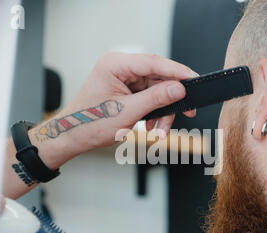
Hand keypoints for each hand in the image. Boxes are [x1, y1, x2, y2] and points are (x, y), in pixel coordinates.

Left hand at [29, 52, 197, 168]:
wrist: (72, 137)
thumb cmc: (89, 123)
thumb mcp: (127, 112)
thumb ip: (156, 98)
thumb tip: (179, 88)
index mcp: (115, 64)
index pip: (154, 62)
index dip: (177, 72)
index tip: (194, 80)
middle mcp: (119, 67)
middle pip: (157, 78)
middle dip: (170, 99)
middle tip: (187, 112)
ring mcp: (123, 79)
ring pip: (155, 91)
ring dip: (162, 112)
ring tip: (160, 132)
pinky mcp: (125, 90)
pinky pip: (148, 98)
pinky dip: (154, 114)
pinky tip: (151, 128)